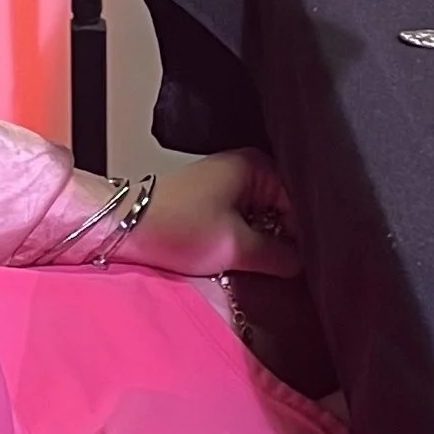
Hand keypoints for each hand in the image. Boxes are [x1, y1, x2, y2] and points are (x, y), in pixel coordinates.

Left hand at [113, 151, 303, 280]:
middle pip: (287, 209)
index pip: (302, 202)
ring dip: (268, 242)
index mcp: (258, 164)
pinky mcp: (218, 199)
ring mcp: (232, 182)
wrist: (125, 225)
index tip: (307, 265)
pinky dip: (252, 239)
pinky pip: (250, 220)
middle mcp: (249, 167)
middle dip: (288, 238)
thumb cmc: (177, 226)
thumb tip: (304, 265)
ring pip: (268, 218)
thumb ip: (279, 256)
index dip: (306, 235)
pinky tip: (250, 259)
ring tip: (268, 266)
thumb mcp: (235, 247)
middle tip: (289, 269)